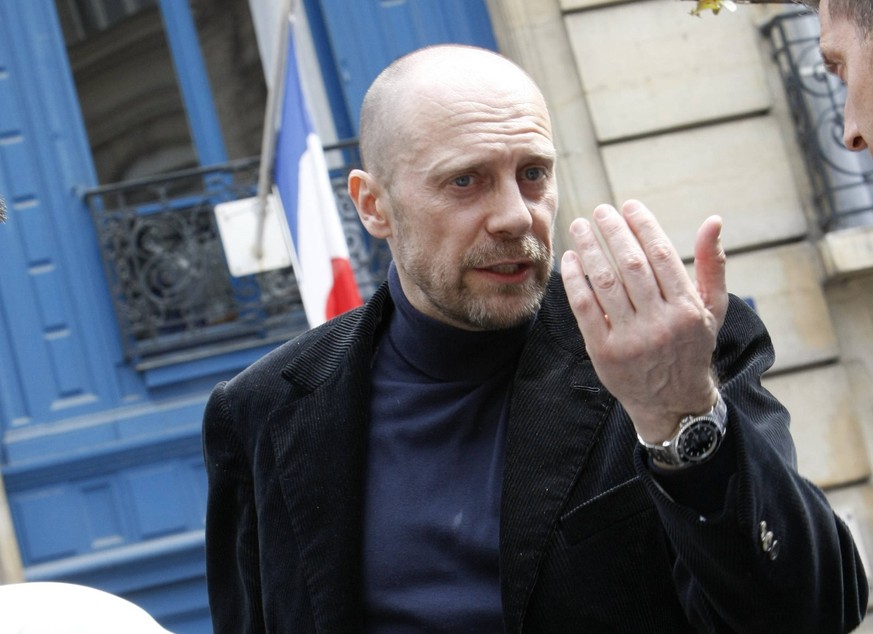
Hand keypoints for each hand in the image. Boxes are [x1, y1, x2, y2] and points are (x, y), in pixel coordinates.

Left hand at [560, 200, 727, 442]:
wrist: (672, 401)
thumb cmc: (691, 346)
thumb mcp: (712, 309)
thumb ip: (712, 264)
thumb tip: (713, 220)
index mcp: (688, 308)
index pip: (661, 255)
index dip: (643, 225)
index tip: (628, 206)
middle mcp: (660, 323)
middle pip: (631, 264)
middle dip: (612, 231)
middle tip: (600, 211)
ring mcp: (631, 339)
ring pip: (605, 282)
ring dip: (589, 248)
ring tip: (579, 227)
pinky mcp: (604, 352)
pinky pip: (584, 308)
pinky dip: (575, 280)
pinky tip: (571, 259)